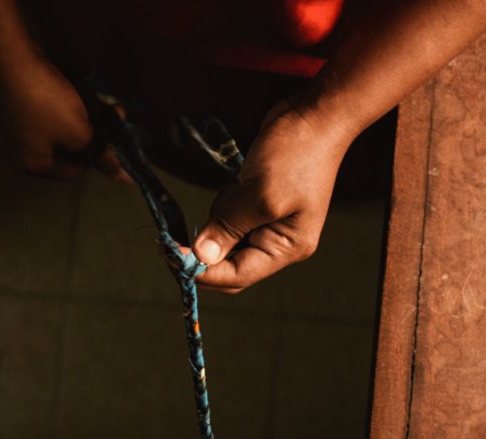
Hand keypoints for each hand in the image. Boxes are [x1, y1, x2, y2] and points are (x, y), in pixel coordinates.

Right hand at [0, 55, 127, 180]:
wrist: (16, 61)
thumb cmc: (49, 105)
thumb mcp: (81, 135)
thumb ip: (103, 157)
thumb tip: (125, 178)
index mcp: (36, 164)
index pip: (75, 172)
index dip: (96, 159)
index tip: (111, 143)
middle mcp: (25, 150)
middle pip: (70, 152)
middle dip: (95, 137)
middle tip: (114, 125)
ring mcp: (23, 128)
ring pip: (65, 132)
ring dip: (88, 122)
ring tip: (107, 110)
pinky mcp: (25, 108)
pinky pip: (55, 116)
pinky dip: (73, 110)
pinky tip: (88, 99)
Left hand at [192, 99, 354, 292]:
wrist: (315, 116)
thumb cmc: (296, 155)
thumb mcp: (259, 194)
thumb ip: (228, 227)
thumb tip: (200, 258)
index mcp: (287, 248)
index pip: (239, 275)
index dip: (204, 271)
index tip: (171, 256)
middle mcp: (280, 243)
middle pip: (232, 262)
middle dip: (208, 246)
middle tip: (178, 232)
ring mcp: (271, 223)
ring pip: (228, 236)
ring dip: (220, 214)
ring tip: (239, 184)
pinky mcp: (261, 204)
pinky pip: (232, 215)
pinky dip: (227, 201)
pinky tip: (240, 179)